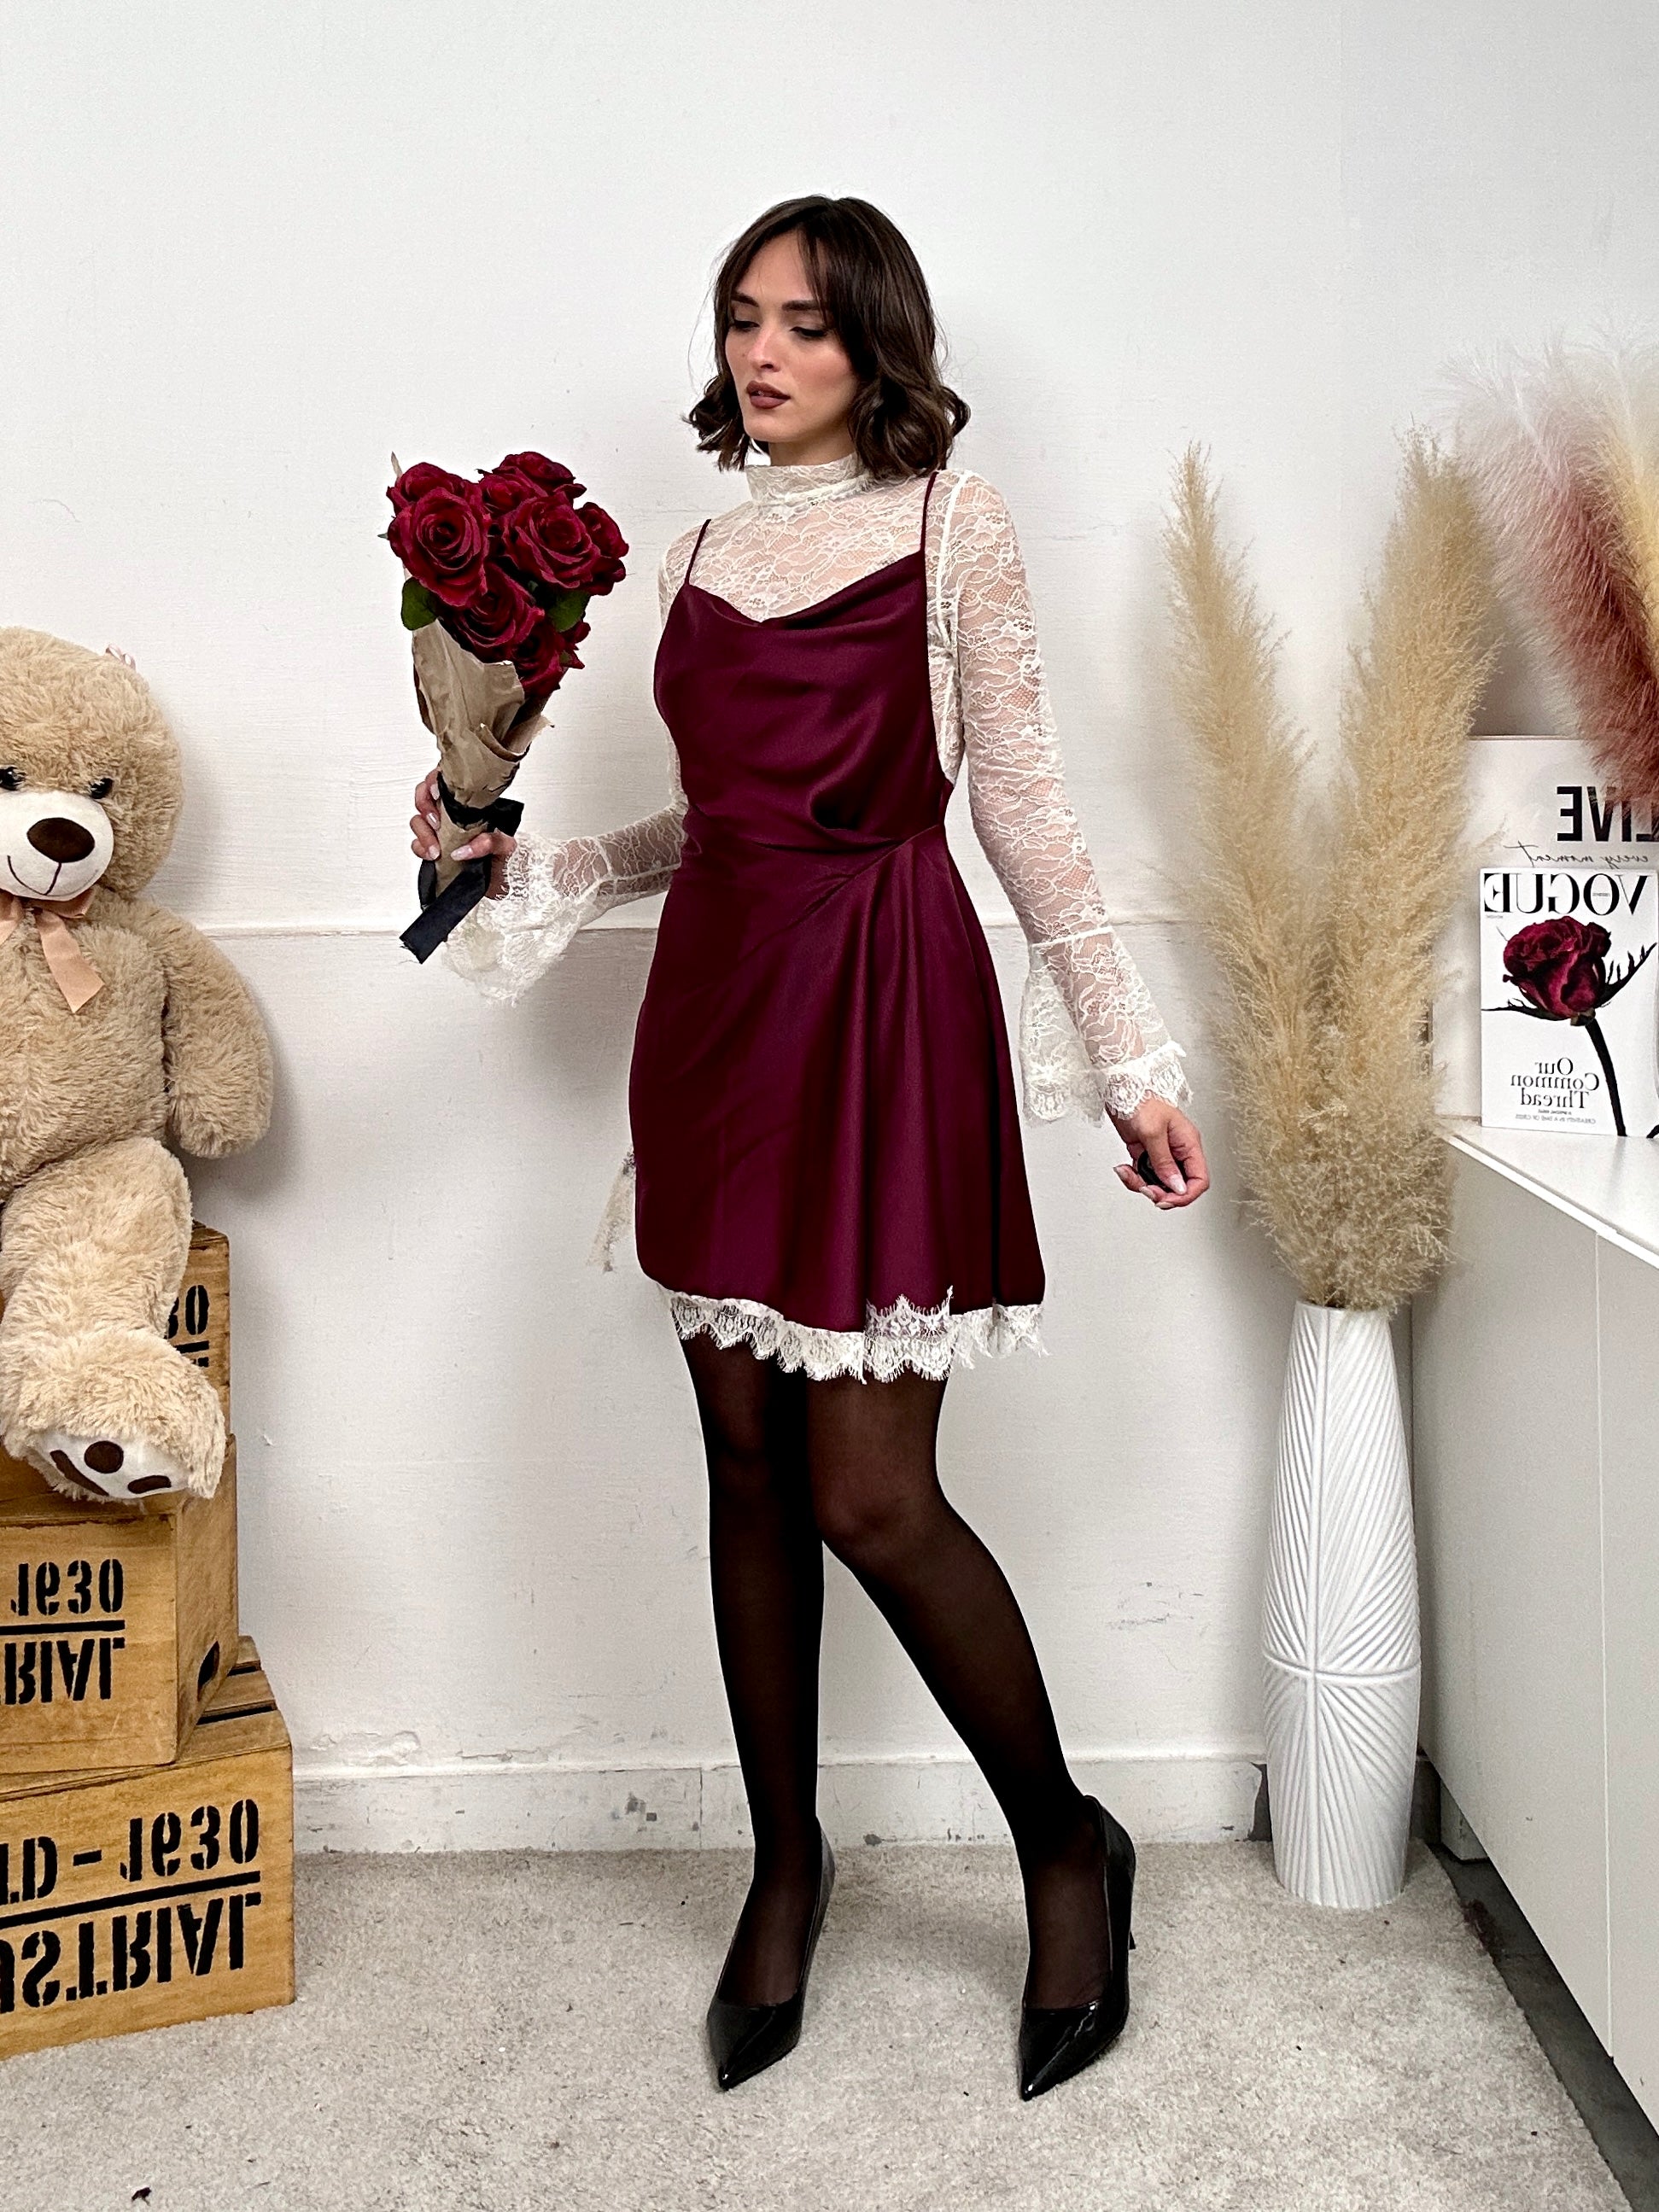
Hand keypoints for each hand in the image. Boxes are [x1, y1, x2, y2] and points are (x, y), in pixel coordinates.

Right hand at [409, 768, 515, 898]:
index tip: (438, 793)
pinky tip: (433, 855)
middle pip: (425, 795)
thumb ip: (490, 842)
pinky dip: (420, 848)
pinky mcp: (434, 848)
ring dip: (423, 832)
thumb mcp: (506, 847)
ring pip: (418, 820)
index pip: (447, 781)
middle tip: (435, 822)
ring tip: (436, 849)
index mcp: (471, 805)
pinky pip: (417, 844)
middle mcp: (453, 814)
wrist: (504, 883)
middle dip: (424, 806)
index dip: (436, 780)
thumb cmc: (507, 859)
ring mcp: (442, 830)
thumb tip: (465, 849)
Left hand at [1111, 1099, 1209, 1209]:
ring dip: (1141, 1184)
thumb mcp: (1153, 1132)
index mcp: (1188, 1144)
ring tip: (1128, 1173)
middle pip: (1178, 1186)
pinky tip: (1123, 1168)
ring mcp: (1162, 1153)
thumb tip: (1176, 1186)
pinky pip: (1143, 1175)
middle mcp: (1178, 1151)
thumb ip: (1164, 1162)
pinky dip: (1132, 1176)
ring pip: (1158, 1183)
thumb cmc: (1141, 1099)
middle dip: (1160, 1192)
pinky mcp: (1146, 1154)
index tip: (1167, 1199)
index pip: (1199, 1179)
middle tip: (1145, 1189)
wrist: (1122, 1089)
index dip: (1185, 1195)